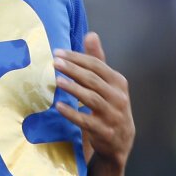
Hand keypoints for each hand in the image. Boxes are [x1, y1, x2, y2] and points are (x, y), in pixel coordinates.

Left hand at [53, 31, 134, 169]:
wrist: (120, 141)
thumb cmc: (110, 106)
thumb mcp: (107, 84)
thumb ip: (97, 60)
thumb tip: (91, 34)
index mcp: (118, 82)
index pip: (97, 65)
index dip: (77, 58)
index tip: (57, 52)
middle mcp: (118, 97)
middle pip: (93, 80)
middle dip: (73, 69)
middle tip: (55, 62)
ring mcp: (113, 115)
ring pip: (92, 98)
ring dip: (74, 89)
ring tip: (57, 80)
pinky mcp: (104, 131)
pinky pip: (86, 121)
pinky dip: (72, 113)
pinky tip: (59, 106)